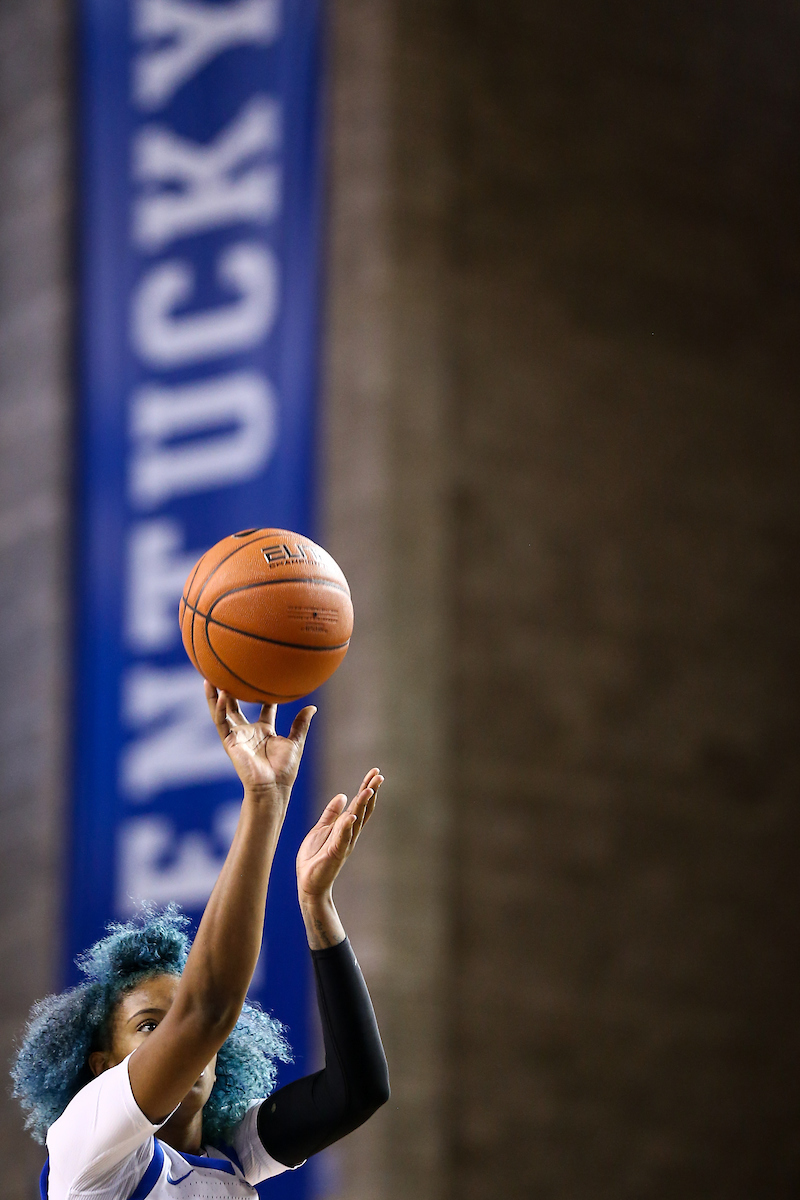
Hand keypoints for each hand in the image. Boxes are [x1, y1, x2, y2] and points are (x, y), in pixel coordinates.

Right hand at [205, 680, 314, 795]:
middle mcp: (248, 731)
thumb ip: (301, 724)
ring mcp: (237, 736)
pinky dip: (220, 708)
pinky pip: (221, 722)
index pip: (264, 708)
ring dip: (214, 695)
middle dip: (230, 690)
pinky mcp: (230, 742)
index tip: (266, 678)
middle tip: (226, 672)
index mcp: (265, 731)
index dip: (265, 695)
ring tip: (209, 676)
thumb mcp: (295, 742)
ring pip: (221, 711)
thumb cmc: (284, 770)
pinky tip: (220, 694)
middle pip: (236, 706)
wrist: (273, 787)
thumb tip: (313, 707)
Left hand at [297, 768, 382, 898]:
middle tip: (379, 776)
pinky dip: (347, 827)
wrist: (309, 882)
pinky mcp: (336, 853)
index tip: (375, 772)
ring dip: (363, 805)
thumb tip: (342, 795)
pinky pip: (343, 838)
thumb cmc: (315, 857)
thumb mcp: (321, 828)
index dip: (367, 787)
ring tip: (369, 789)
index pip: (360, 803)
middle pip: (363, 809)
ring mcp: (344, 842)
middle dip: (371, 791)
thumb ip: (331, 813)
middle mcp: (350, 833)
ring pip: (356, 820)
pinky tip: (351, 816)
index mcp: (346, 826)